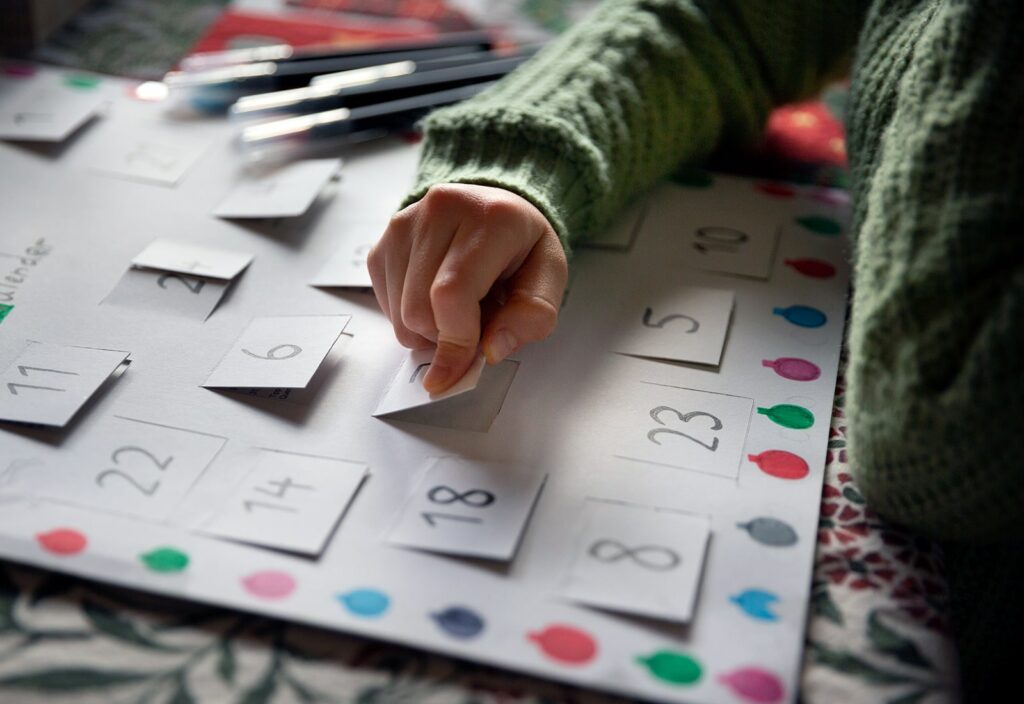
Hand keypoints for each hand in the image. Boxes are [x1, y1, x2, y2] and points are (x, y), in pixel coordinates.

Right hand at [368, 183, 567, 393]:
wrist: (493, 210)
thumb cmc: (521, 247)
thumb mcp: (549, 277)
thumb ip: (532, 315)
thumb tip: (490, 350)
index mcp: (490, 217)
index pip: (452, 293)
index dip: (454, 343)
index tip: (454, 375)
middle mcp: (439, 210)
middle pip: (418, 309)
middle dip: (445, 337)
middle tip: (476, 322)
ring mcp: (404, 224)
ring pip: (399, 313)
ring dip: (428, 329)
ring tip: (458, 305)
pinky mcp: (383, 242)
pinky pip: (386, 305)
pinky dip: (411, 316)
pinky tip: (435, 296)